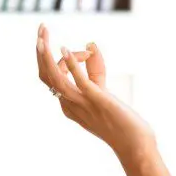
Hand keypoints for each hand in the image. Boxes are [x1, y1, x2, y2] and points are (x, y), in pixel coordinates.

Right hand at [36, 24, 154, 158]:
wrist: (135, 146)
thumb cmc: (122, 123)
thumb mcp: (102, 93)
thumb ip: (95, 71)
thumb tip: (92, 45)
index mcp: (68, 105)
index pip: (51, 78)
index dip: (62, 59)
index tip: (87, 51)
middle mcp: (70, 105)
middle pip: (45, 76)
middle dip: (40, 52)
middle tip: (41, 29)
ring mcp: (82, 103)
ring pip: (54, 78)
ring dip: (46, 56)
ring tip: (42, 36)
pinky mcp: (96, 100)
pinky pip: (79, 81)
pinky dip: (71, 64)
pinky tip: (67, 49)